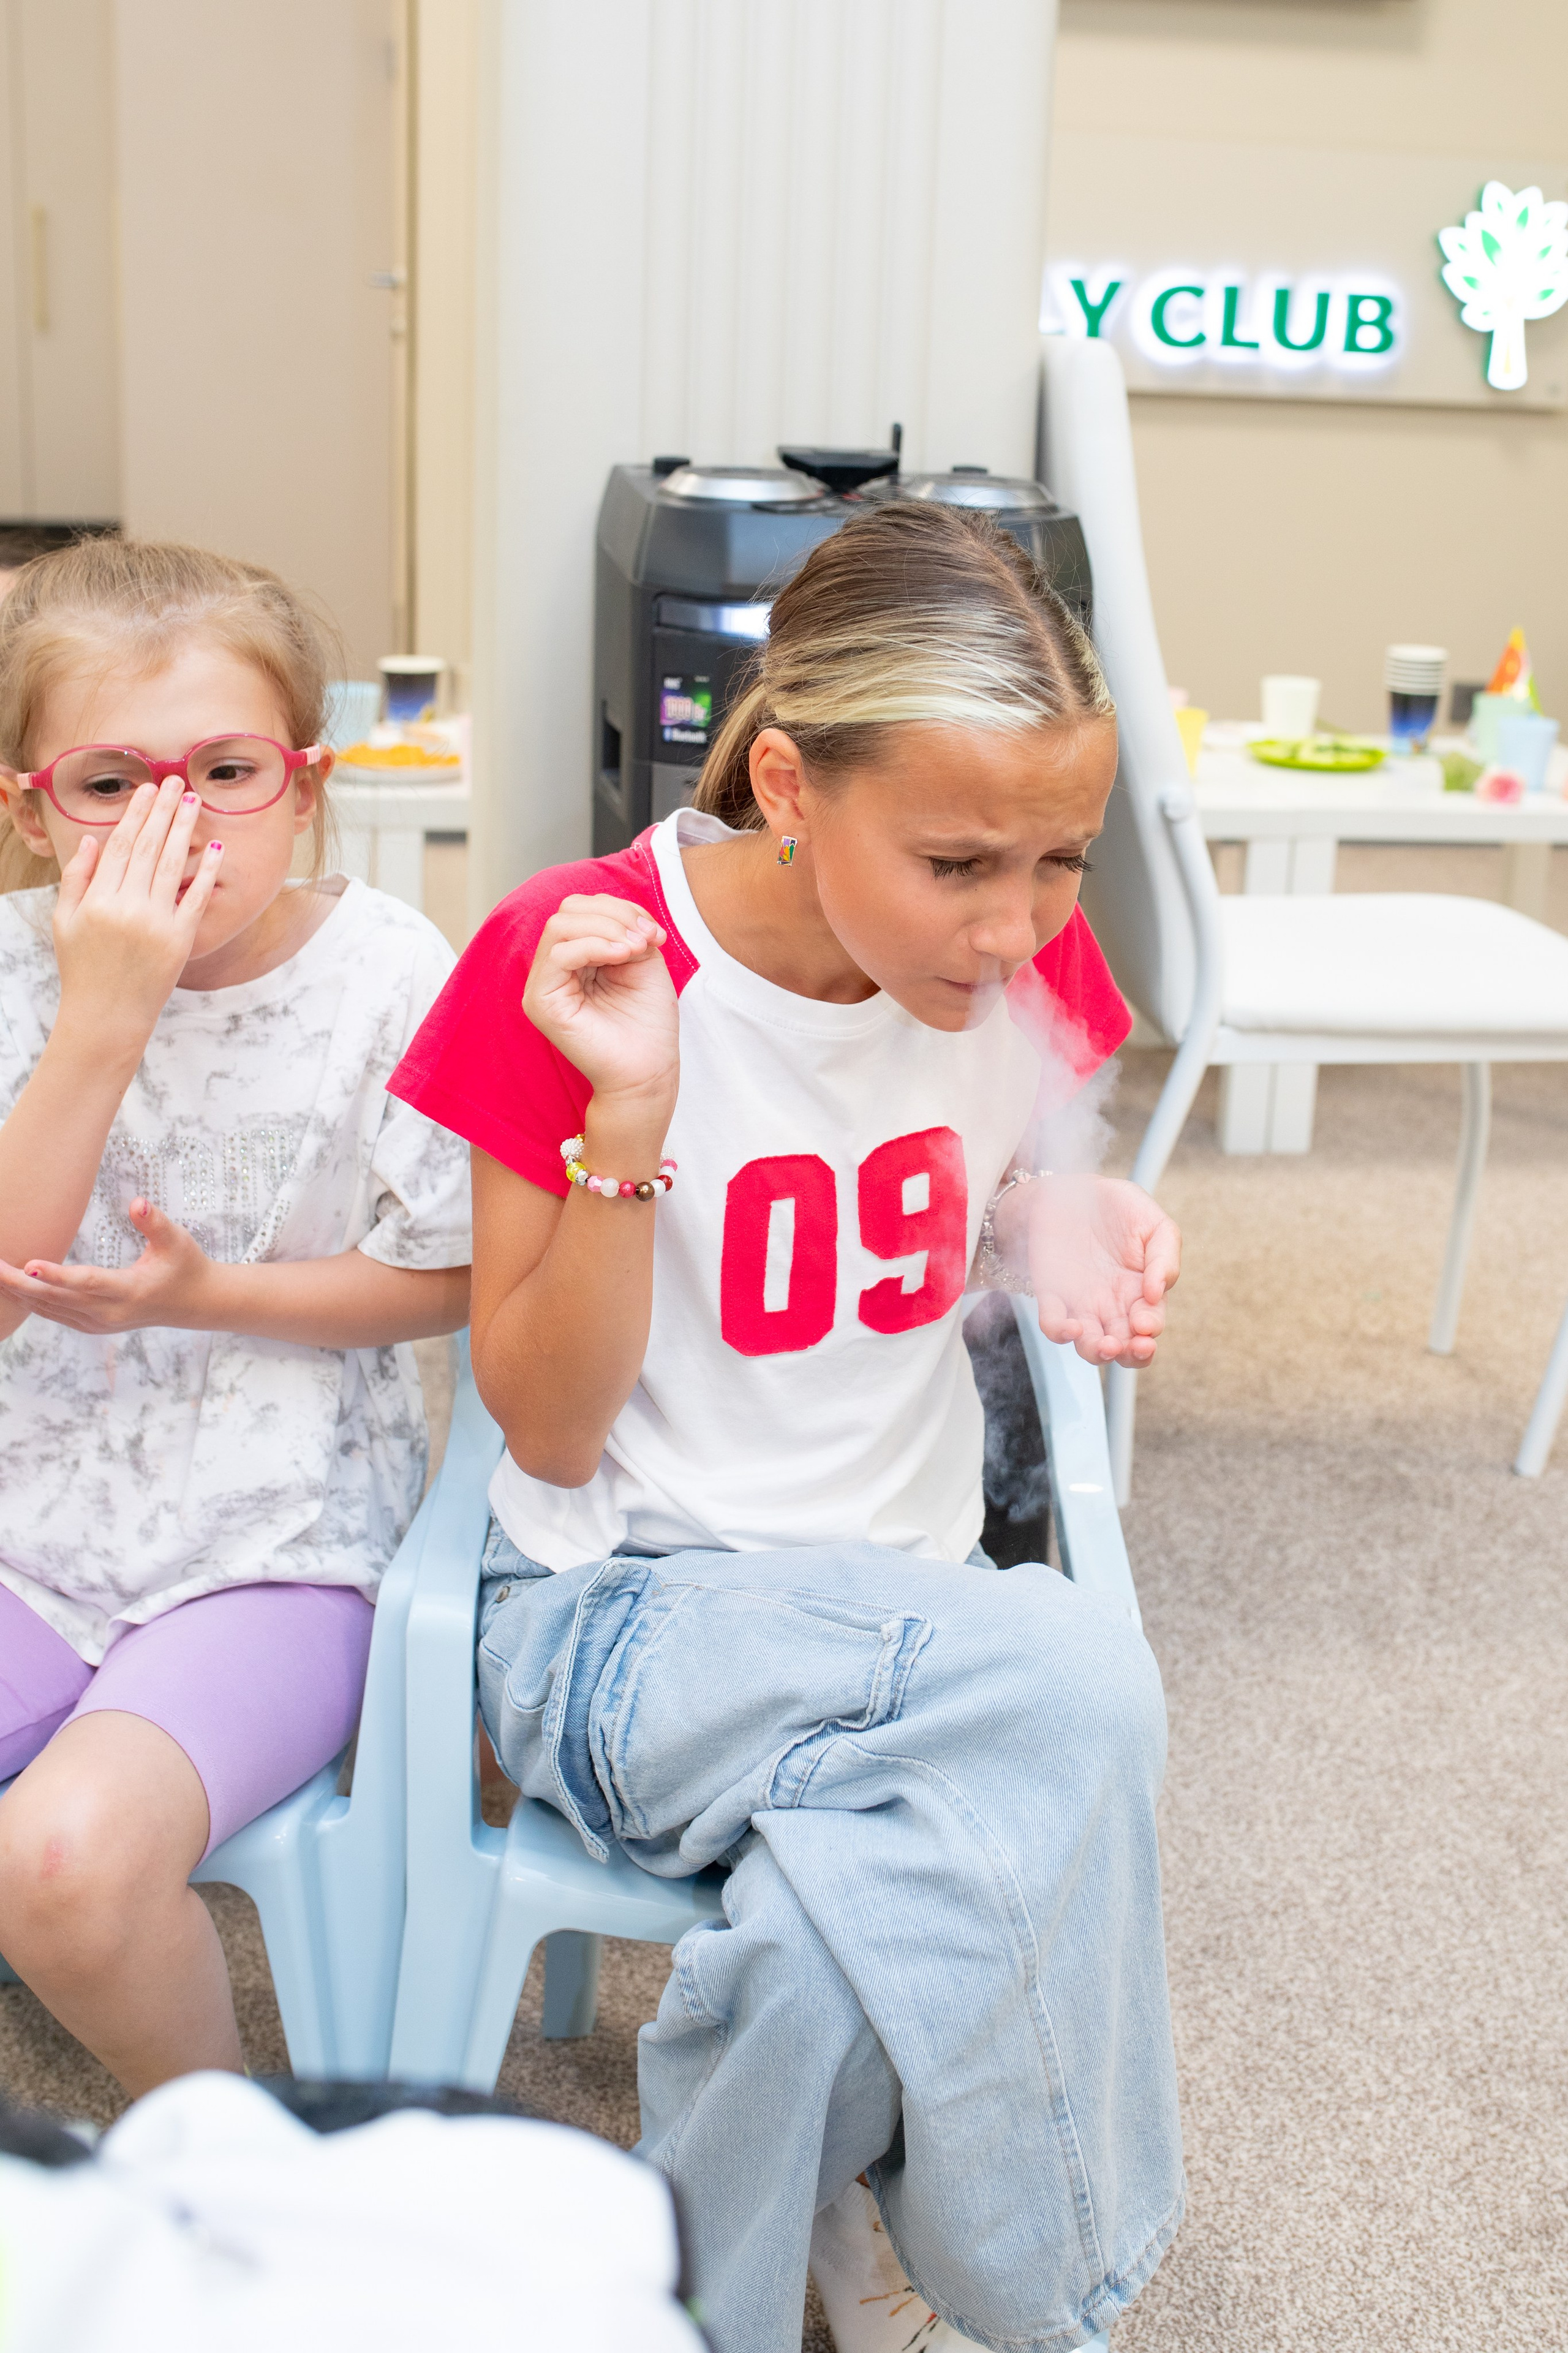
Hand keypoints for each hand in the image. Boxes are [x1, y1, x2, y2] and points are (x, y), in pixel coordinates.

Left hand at [0, 1199, 218, 1333]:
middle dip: (21, 1284)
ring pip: (51, 1310)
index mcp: (130, 1291)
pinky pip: (56, 1315)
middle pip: (58, 1299)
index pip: (86, 1283)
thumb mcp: (177, 1240)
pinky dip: (33, 1302)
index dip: (55, 1274)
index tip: (27, 1264)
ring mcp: (101, 1323)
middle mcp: (110, 1313)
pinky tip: (15, 1289)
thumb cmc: (186, 1266)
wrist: (197, 1303)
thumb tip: (137, 1202)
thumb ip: (154, 1222)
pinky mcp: (94, 1325)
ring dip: (20, 1293)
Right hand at [51, 780, 223, 1057]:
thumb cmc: (83, 968)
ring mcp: (156, 923)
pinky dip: (205, 872)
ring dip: (184, 829)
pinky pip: (196, 898)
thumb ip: (76, 878)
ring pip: (172, 865)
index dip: (135, 815)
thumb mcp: (65, 921)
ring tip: (193, 801)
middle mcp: (127, 907)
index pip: (120, 845)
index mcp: (97, 899)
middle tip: (175, 781)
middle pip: (148, 848)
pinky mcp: (180, 940)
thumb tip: (92, 839)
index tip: (146, 790)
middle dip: (163, 811)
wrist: (106, 1015)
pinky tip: (214, 847)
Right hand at [523, 894, 678, 1108]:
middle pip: (568, 911)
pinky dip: (595, 946)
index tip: (655, 933)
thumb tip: (619, 915)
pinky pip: (559, 955)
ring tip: (637, 948)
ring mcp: (543, 986)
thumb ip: (626, 929)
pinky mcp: (541, 1003)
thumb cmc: (647, 1023)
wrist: (649, 1072)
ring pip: (561, 926)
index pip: (581, 909)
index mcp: (575, 958)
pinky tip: (623, 956)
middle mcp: (553, 970)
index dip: (619, 909)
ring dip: (608, 928)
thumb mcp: (642, 960)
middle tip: (647, 939)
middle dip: (614, 915)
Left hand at [1009, 1174, 1180, 1368]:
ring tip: (1103, 1344)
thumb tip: (1158, 1292)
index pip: (1150, 1327)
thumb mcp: (1155, 1225)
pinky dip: (1059, 1333)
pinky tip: (1069, 1326)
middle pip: (1124, 1348)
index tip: (1145, 1322)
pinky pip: (1053, 1325)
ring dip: (1097, 1353)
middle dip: (1129, 1354)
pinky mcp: (1052, 1296)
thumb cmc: (1120, 1208)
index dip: (1150, 1332)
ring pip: (1090, 1346)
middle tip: (1131, 1345)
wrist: (1074, 1190)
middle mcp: (1113, 1306)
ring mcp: (1082, 1304)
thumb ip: (1166, 1257)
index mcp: (1141, 1292)